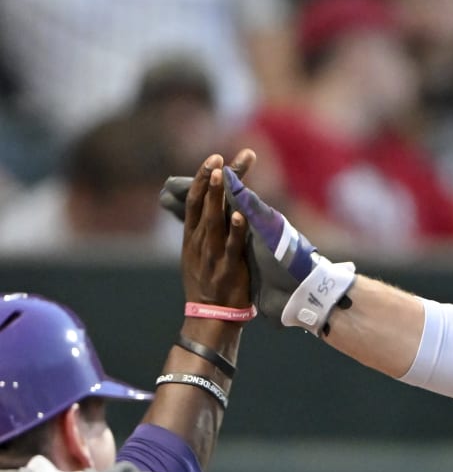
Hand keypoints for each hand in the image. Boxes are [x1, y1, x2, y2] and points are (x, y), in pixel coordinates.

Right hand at [161, 151, 327, 319]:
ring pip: (213, 221)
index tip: (216, 157)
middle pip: (203, 204)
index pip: (196, 200)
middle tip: (218, 157)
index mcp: (192, 236)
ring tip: (223, 174)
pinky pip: (231, 247)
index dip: (203, 177)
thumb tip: (212, 206)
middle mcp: (199, 241)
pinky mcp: (227, 269)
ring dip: (218, 196)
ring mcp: (212, 254)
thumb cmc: (209, 281)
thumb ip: (204, 229)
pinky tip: (241, 215)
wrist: (210, 314)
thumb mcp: (198, 252)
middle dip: (210, 178)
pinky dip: (236, 231)